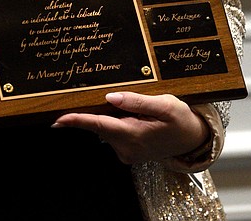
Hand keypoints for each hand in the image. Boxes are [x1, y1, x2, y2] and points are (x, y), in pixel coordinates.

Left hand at [51, 92, 209, 164]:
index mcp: (133, 135)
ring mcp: (127, 152)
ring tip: (140, 110)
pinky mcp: (128, 152)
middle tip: (117, 98)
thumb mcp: (164, 104)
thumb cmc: (180, 120)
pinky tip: (137, 118)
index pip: (99, 125)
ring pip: (108, 128)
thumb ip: (137, 101)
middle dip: (99, 110)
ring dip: (114, 116)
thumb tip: (110, 97)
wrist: (192, 139)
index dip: (77, 121)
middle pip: (101, 125)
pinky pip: (115, 134)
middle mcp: (127, 148)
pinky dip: (119, 123)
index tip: (58, 120)